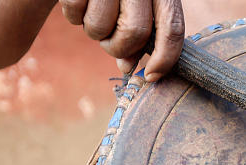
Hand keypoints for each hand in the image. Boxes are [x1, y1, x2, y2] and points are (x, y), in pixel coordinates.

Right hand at [60, 0, 184, 81]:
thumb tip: (128, 67)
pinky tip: (79, 3)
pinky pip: (75, 11)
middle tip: (109, 41)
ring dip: (94, 32)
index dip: (164, 58)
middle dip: (119, 48)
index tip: (150, 76)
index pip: (172, 27)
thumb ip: (136, 35)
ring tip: (92, 15)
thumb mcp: (133, 8)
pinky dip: (73, 16)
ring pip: (101, 26)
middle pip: (135, 32)